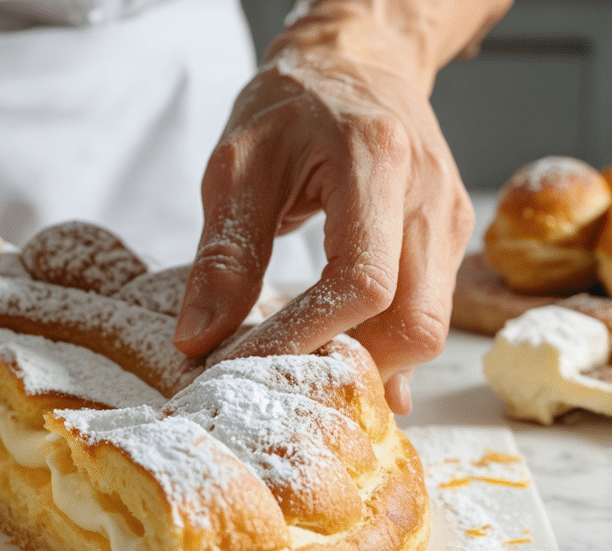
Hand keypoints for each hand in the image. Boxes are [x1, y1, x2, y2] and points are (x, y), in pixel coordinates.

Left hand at [173, 2, 505, 414]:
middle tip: (277, 388)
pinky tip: (333, 358)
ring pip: (427, 330)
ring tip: (297, 377)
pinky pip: (425, 314)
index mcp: (376, 162)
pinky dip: (379, 346)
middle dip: (346, 368)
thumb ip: (223, 254)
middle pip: (415, 325)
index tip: (245, 369)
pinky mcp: (447, 240)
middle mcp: (430, 196)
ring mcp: (449, 222)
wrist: (356, 63)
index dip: (305, 339)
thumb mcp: (236, 165)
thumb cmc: (291, 106)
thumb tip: (199, 340)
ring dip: (364, 365)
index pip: (360, 283)